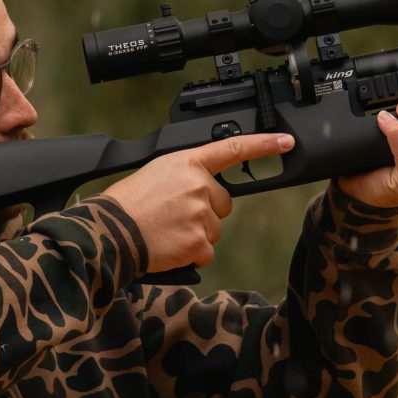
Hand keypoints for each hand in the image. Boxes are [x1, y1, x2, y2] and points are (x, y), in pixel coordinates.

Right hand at [97, 132, 290, 271]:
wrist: (110, 231)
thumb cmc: (127, 204)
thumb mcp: (157, 174)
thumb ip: (187, 177)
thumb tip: (205, 191)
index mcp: (188, 163)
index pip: (233, 148)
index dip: (264, 145)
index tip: (287, 142)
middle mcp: (200, 185)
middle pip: (223, 203)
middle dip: (205, 212)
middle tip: (175, 216)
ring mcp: (201, 214)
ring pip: (214, 230)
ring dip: (196, 235)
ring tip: (167, 231)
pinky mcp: (199, 242)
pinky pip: (206, 252)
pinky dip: (191, 255)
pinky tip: (170, 247)